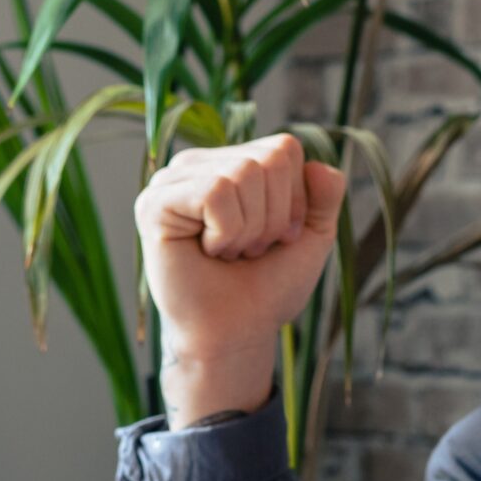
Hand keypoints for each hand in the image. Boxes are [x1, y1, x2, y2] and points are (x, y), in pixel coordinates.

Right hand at [135, 133, 346, 421]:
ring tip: (227, 252)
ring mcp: (172, 181)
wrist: (237, 331)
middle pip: (267, 159)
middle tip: (248, 249)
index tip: (276, 237)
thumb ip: (326, 194)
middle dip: (272, 216)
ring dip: (248, 229)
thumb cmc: (266, 286)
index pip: (284, 148)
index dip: (294, 200)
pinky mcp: (154, 203)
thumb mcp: (312, 236)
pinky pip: (215, 192)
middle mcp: (199, 164)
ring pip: (241, 173)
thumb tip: (320, 165)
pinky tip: (208, 251)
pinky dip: (225, 232)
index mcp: (232, 162)